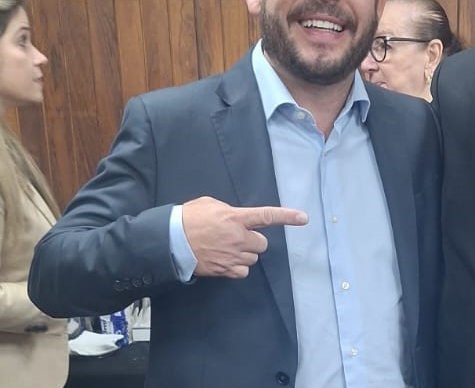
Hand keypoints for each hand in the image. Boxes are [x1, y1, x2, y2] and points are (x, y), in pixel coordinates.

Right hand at [181, 196, 307, 277]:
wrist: (170, 241)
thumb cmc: (188, 218)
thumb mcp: (210, 204)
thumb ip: (229, 211)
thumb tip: (236, 219)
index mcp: (236, 218)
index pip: (267, 216)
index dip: (287, 217)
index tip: (303, 218)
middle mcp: (238, 238)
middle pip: (262, 243)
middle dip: (253, 241)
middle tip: (237, 237)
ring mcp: (233, 256)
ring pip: (252, 258)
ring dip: (244, 254)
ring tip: (226, 248)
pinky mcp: (225, 270)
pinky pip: (243, 271)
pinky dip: (237, 267)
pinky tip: (225, 260)